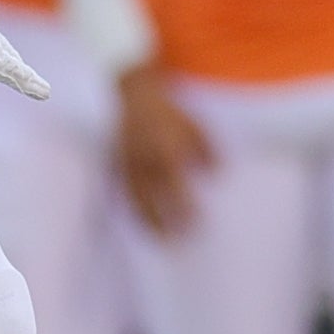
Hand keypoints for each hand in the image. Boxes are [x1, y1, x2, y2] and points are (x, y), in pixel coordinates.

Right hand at [115, 64, 212, 234]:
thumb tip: (217, 173)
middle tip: (177, 240)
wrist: (130, 93)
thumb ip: (206, 148)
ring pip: (135, 198)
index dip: (185, 209)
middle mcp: (145, 162)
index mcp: (165, 152)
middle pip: (153, 199)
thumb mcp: (193, 123)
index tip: (196, 224)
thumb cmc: (166, 108)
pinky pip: (123, 189)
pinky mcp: (116, 161)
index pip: (176, 189)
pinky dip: (132, 206)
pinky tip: (140, 217)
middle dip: (165, 221)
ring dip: (147, 220)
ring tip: (159, 237)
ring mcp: (128, 163)